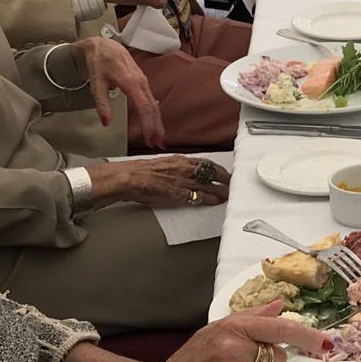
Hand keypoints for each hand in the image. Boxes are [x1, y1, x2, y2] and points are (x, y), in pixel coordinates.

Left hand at [75, 37, 163, 147]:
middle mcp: (141, 82)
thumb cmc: (99, 62)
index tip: (149, 138)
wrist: (103, 45)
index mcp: (131, 82)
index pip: (144, 107)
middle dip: (157, 127)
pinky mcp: (142, 82)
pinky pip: (151, 99)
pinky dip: (154, 113)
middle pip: (153, 107)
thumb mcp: (96, 83)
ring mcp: (143, 81)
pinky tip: (155, 123)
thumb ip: (102, 103)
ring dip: (157, 122)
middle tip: (159, 145)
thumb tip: (106, 122)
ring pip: (154, 104)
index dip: (148, 124)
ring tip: (159, 138)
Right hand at [85, 153, 229, 208]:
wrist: (127, 177)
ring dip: (221, 189)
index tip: (224, 172)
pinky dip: (209, 199)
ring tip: (229, 193)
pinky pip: (198, 196)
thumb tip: (180, 172)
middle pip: (210, 171)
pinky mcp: (177, 193)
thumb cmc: (138, 172)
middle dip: (224, 177)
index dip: (217, 168)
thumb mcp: (160, 165)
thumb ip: (173, 168)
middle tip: (233, 183)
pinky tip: (216, 201)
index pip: (204, 162)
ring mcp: (181, 180)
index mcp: (178, 160)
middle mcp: (183, 168)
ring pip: (208, 184)